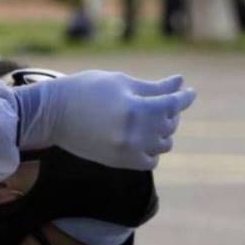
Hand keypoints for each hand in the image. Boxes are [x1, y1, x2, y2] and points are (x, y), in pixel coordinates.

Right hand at [14, 70, 196, 169]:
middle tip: (161, 101)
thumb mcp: (121, 82)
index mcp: (135, 109)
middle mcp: (135, 133)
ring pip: (164, 144)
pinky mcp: (119, 162)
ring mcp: (127, 150)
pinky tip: (143, 137)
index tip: (191, 92)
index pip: (172, 104)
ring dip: (163, 131)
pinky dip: (152, 150)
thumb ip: (153, 87)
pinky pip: (150, 161)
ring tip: (151, 119)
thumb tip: (180, 83)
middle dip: (170, 111)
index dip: (185, 97)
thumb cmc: (87, 89)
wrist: (53, 113)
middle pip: (169, 124)